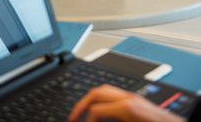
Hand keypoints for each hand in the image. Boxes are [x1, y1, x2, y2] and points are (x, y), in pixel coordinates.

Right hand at [68, 84, 185, 121]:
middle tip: (73, 115)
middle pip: (96, 92)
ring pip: (104, 88)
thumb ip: (109, 120)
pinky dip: (101, 97)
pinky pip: (112, 92)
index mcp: (126, 107)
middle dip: (81, 103)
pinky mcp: (134, 98)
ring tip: (81, 110)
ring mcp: (131, 95)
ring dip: (90, 97)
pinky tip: (97, 108)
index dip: (85, 120)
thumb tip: (93, 119)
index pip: (96, 109)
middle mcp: (128, 97)